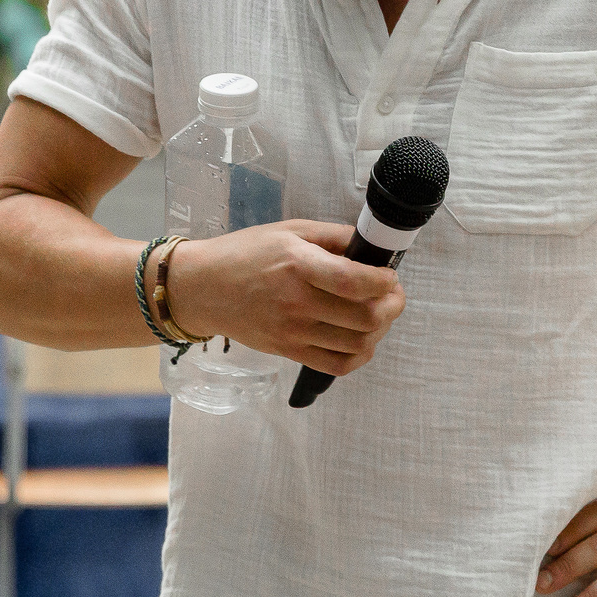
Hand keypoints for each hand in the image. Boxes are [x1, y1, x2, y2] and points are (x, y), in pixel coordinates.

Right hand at [165, 220, 405, 377]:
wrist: (203, 288)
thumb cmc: (246, 253)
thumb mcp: (290, 230)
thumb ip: (333, 236)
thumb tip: (371, 246)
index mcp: (298, 266)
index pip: (353, 282)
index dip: (383, 281)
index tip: (390, 275)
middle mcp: (297, 303)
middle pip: (364, 317)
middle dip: (392, 306)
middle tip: (393, 295)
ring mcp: (292, 332)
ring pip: (357, 344)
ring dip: (380, 330)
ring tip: (379, 314)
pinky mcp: (288, 352)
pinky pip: (337, 366)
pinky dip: (360, 356)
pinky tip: (361, 340)